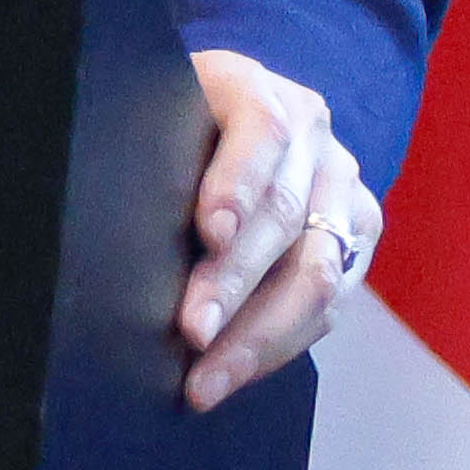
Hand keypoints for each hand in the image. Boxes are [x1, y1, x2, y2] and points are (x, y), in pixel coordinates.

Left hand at [173, 48, 376, 412]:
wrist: (225, 122)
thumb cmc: (168, 129)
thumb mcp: (152, 121)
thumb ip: (145, 154)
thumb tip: (111, 230)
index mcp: (256, 89)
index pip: (262, 131)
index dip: (237, 183)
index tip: (209, 233)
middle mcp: (312, 132)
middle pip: (287, 211)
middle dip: (236, 280)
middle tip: (193, 331)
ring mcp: (343, 184)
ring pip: (318, 270)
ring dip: (260, 334)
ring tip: (206, 380)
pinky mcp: (357, 234)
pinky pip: (329, 303)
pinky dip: (278, 345)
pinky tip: (232, 374)